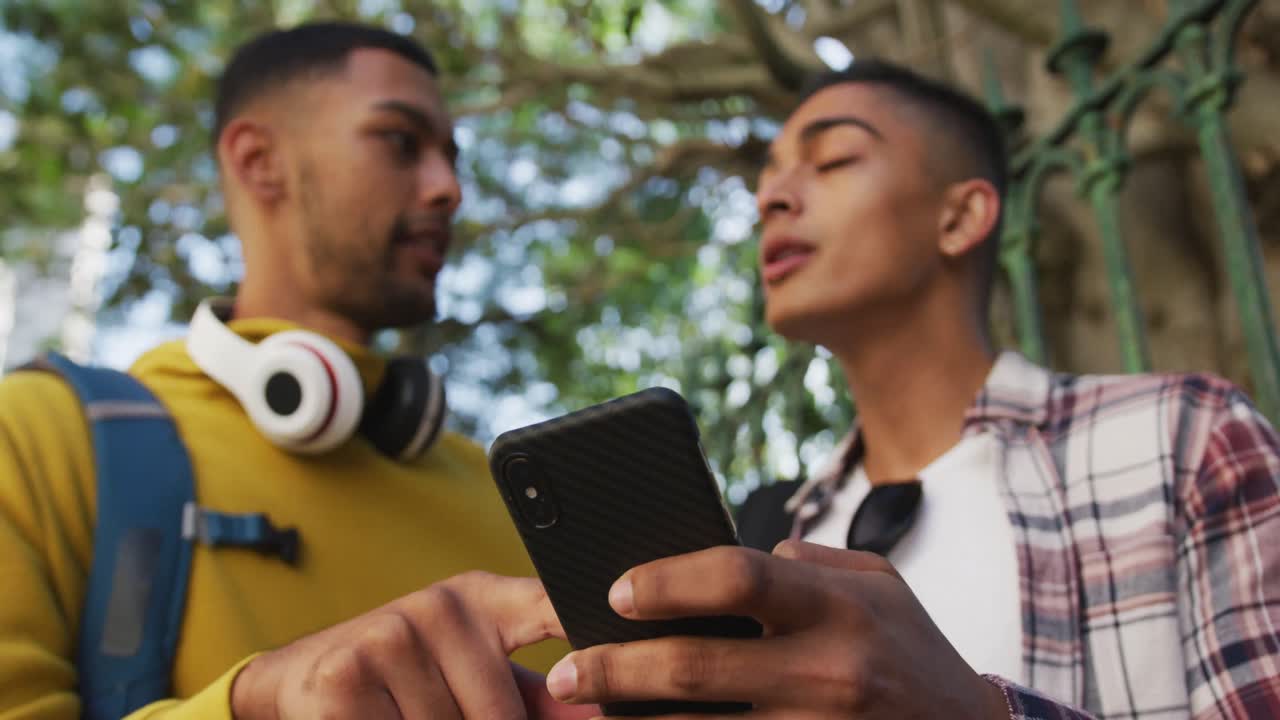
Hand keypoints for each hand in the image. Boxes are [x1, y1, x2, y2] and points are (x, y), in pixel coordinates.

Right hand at [230, 571, 599, 719]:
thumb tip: (598, 711)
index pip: (546, 604)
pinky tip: (377, 719)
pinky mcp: (347, 677)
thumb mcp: (470, 674)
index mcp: (480, 602)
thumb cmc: (404, 682)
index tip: (614, 647)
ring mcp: (389, 637)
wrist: (301, 679)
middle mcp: (438, 608)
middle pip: (500, 718)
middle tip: (443, 715)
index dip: (579, 622)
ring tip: (406, 715)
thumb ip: (536, 697)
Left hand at [544, 541, 1008, 718]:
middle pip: (695, 667)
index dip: (666, 581)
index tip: (615, 590)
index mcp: (837, 607)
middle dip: (614, 668)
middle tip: (565, 670)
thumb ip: (806, 562)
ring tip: (584, 714)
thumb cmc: (913, 649)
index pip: (736, 577)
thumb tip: (738, 552)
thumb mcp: (878, 582)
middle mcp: (826, 671)